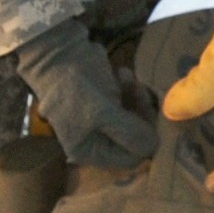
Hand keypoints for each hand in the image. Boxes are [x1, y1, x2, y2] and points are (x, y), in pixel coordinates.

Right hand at [8, 15, 158, 170]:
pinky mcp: (112, 100)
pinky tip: (122, 73)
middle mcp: (99, 140)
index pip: (129, 158)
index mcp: (91, 151)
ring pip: (138, 118)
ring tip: (129, 80)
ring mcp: (106, 120)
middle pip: (136, 138)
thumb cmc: (74, 88)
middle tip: (140, 94)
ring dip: (138, 98)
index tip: (147, 118)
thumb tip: (154, 147)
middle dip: (142, 116)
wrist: (59, 54)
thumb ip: (129, 132)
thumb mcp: (101, 113)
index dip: (143, 141)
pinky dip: (132, 87)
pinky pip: (133, 101)